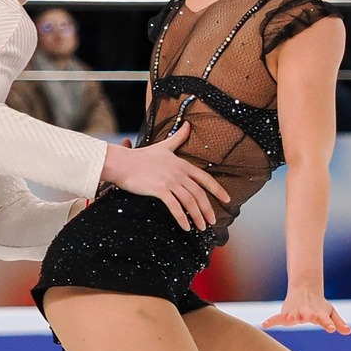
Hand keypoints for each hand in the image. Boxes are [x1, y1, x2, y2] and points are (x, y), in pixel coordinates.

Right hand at [102, 122, 228, 231]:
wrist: (123, 163)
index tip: (227, 200)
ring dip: (198, 216)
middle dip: (208, 209)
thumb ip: (179, 137)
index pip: (205, 178)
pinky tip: (186, 227)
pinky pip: (175, 207)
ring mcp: (170, 181)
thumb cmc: (142, 156)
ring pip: (190, 202)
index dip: (217, 190)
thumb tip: (188, 123)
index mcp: (182, 164)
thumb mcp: (164, 146)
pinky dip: (182, 219)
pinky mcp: (159, 189)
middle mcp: (179, 173)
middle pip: (199, 194)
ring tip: (201, 227)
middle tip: (212, 222)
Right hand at [265, 286, 350, 335]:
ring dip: (292, 316)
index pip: (325, 319)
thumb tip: (349, 332)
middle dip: (309, 315)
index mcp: (319, 313)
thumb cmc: (319, 306)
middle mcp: (307, 312)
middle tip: (312, 317)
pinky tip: (264, 325)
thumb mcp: (330, 313)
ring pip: (293, 314)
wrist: (305, 290)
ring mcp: (295, 312)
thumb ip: (338, 323)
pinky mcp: (286, 314)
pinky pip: (277, 318)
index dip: (329, 324)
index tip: (332, 329)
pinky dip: (271, 321)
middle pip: (308, 314)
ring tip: (290, 319)